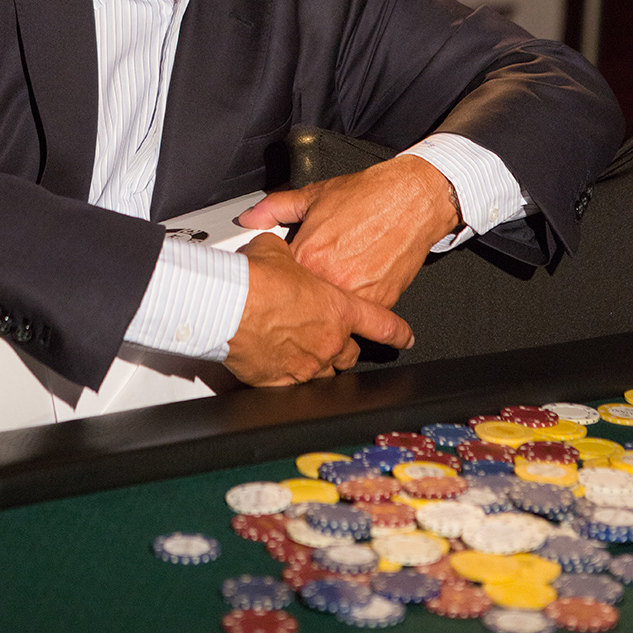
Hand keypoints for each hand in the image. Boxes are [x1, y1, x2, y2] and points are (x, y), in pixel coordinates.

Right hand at [223, 231, 412, 386]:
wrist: (227, 304)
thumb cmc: (255, 277)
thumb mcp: (278, 248)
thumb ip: (288, 252)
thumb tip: (281, 247)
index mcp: (337, 308)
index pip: (381, 324)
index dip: (397, 333)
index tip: (405, 338)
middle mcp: (328, 341)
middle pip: (350, 354)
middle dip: (343, 346)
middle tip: (329, 335)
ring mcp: (305, 364)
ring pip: (324, 373)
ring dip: (318, 362)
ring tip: (303, 350)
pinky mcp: (279, 381)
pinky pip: (293, 385)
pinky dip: (289, 375)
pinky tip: (278, 364)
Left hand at [236, 155, 458, 309]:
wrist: (411, 198)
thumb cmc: (367, 196)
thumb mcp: (313, 195)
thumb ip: (276, 208)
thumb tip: (250, 218)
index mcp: (308, 255)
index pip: (280, 282)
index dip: (282, 279)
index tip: (285, 276)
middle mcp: (331, 280)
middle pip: (305, 302)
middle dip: (304, 296)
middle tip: (315, 277)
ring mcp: (357, 294)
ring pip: (333, 314)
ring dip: (331, 305)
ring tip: (340, 278)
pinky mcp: (381, 302)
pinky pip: (361, 315)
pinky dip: (357, 305)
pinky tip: (359, 282)